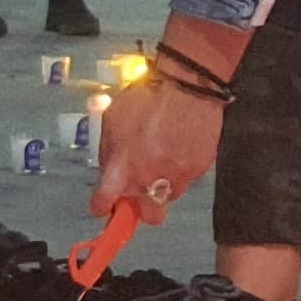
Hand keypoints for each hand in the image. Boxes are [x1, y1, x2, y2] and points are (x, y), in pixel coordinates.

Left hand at [93, 77, 223, 221]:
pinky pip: (187, 179)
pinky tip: (179, 147)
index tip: (103, 205)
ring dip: (164, 185)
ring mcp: (177, 176)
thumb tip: (109, 167)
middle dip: (144, 209)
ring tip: (164, 160)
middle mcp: (149, 176)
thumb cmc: (149, 95)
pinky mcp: (198, 170)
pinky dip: (182, 169)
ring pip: (170, 197)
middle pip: (149, 217)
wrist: (188, 84)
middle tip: (141, 191)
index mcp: (123, 164)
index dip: (102, 206)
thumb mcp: (113, 117)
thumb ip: (109, 149)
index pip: (105, 201)